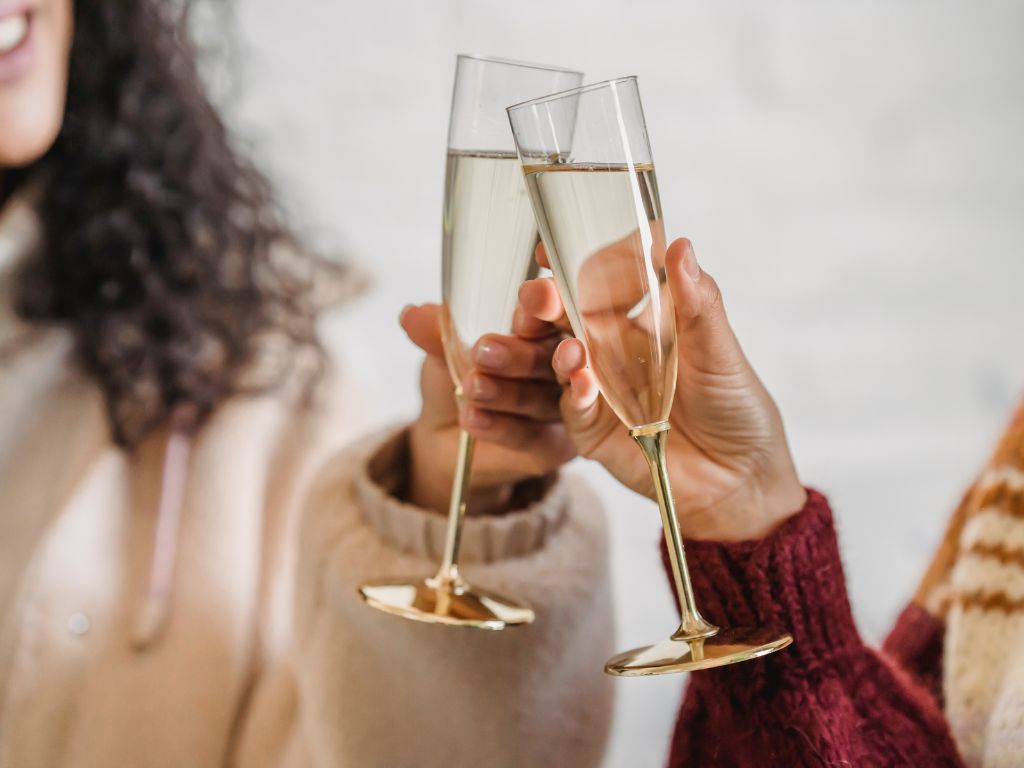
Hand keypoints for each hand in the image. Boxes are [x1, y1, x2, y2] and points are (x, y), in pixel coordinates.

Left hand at [403, 304, 575, 513]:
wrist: (440, 434)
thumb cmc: (455, 378)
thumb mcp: (444, 350)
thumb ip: (439, 333)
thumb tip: (412, 315)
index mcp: (545, 330)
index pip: (555, 313)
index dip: (545, 307)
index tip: (524, 301)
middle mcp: (562, 368)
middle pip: (554, 358)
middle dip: (520, 354)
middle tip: (485, 351)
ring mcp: (563, 410)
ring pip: (541, 399)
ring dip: (506, 393)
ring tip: (471, 387)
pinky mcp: (554, 447)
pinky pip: (531, 437)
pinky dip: (501, 427)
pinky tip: (472, 418)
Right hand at [520, 238, 805, 540]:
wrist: (743, 480)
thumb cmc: (737, 408)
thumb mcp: (721, 352)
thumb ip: (697, 305)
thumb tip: (680, 246)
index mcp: (638, 323)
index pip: (596, 287)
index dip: (572, 267)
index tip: (550, 249)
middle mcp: (611, 354)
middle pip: (565, 323)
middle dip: (544, 307)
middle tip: (536, 296)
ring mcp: (599, 392)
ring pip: (559, 365)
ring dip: (548, 354)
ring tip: (558, 348)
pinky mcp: (594, 432)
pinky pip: (575, 410)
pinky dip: (575, 395)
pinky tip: (582, 384)